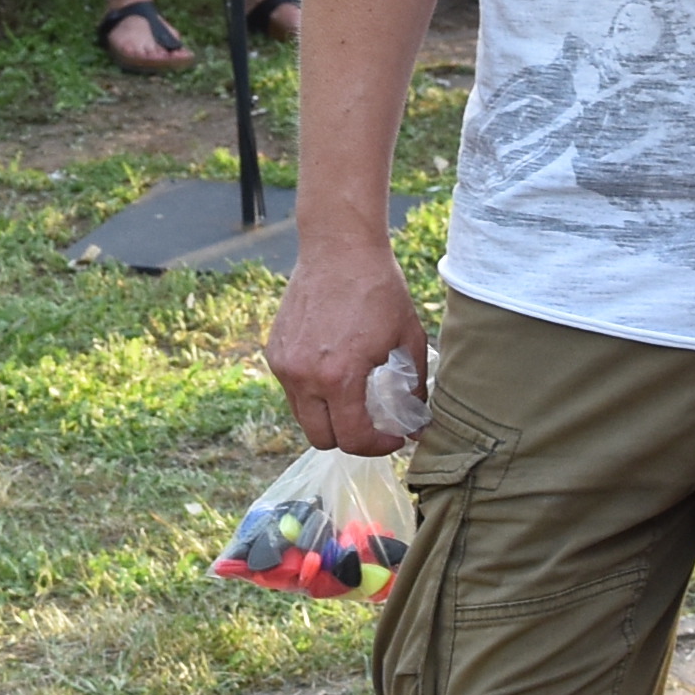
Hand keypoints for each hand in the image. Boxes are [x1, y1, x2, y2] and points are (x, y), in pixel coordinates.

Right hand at [268, 228, 428, 455]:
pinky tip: (333, 372)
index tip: (395, 436)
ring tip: (353, 398)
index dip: (378, 446)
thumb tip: (418, 421)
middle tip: (372, 425)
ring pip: (303, 416)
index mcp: (339, 377)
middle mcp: (305, 376)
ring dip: (328, 417)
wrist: (339, 247)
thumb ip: (415, 385)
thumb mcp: (407, 337)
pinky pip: (292, 389)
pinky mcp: (275, 350)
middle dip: (350, 438)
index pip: (353, 439)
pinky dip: (312, 393)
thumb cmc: (379, 288)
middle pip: (321, 439)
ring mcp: (285, 364)